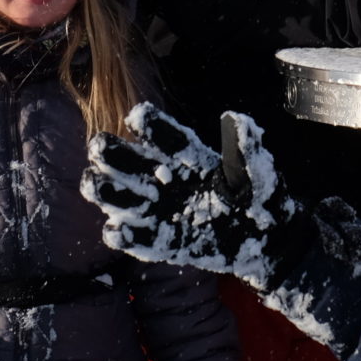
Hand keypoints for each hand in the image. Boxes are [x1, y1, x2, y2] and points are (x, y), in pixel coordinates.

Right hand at [81, 104, 307, 288]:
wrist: (267, 239)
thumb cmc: (262, 196)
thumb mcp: (259, 172)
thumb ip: (246, 149)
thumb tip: (238, 119)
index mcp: (192, 158)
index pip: (167, 138)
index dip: (151, 126)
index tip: (137, 117)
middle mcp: (171, 181)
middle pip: (134, 165)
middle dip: (113, 154)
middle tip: (99, 147)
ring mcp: (166, 212)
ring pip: (126, 199)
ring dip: (108, 191)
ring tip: (93, 182)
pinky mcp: (168, 243)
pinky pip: (141, 240)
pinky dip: (126, 236)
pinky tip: (115, 230)